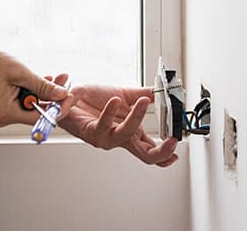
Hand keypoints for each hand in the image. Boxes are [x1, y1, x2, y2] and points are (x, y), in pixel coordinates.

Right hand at [0, 42, 68, 126]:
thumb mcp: (18, 72)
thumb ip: (42, 85)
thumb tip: (60, 94)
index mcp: (6, 114)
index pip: (41, 117)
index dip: (59, 107)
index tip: (70, 95)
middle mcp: (0, 118)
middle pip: (34, 111)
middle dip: (51, 95)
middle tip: (63, 79)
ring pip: (26, 105)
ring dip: (40, 91)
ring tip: (52, 76)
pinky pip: (16, 101)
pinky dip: (27, 91)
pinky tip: (35, 78)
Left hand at [50, 74, 178, 166]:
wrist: (69, 95)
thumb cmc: (95, 100)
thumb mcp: (126, 94)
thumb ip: (145, 93)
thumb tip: (163, 90)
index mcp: (131, 132)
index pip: (151, 150)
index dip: (165, 155)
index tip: (177, 150)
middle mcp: (119, 138)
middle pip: (145, 155)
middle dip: (160, 152)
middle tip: (172, 141)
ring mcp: (105, 137)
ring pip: (125, 135)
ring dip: (136, 118)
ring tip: (144, 102)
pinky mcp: (89, 131)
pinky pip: (102, 126)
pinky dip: (109, 113)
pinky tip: (115, 101)